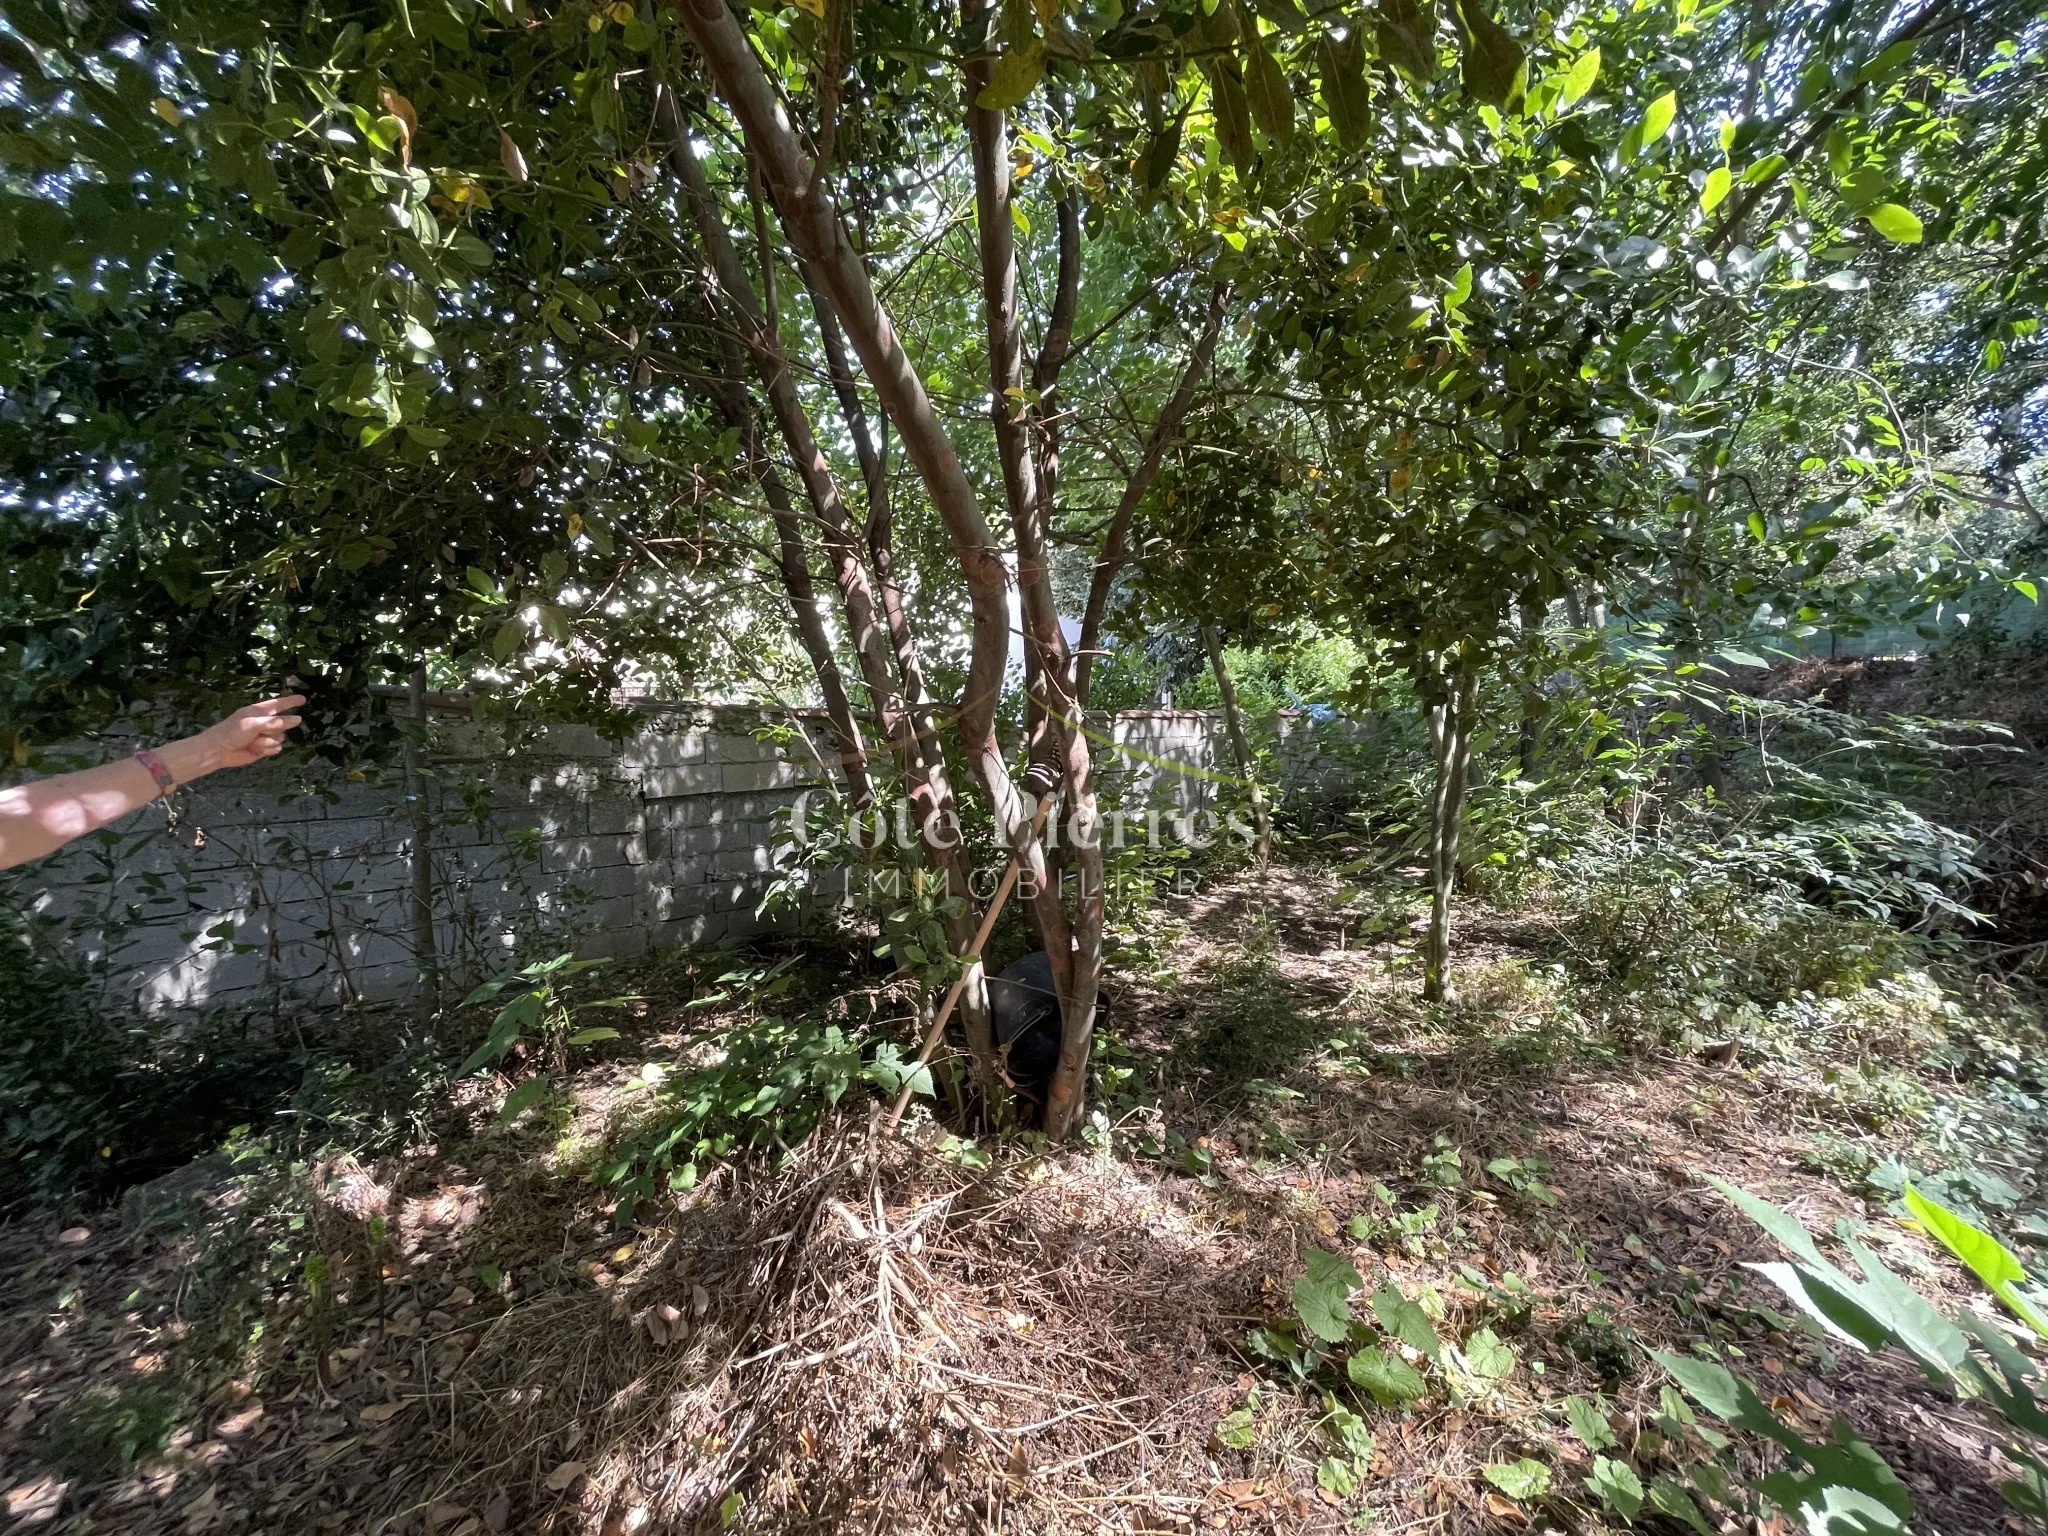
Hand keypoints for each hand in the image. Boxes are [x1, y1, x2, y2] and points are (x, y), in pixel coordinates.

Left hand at [171, 696, 306, 777]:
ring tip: (254, 742)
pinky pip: (276, 748)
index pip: (279, 704)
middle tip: (262, 731)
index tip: (303, 698)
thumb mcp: (253, 723)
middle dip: (276, 727)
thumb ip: (275, 722)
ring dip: (268, 741)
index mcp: (259, 712)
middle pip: (283, 723)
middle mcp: (263, 723)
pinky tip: (257, 749)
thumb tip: (298, 719)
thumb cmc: (232, 732)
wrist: (219, 751)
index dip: (291, 701)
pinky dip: (268, 749)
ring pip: (280, 737)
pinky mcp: (264, 748)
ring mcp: (264, 736)